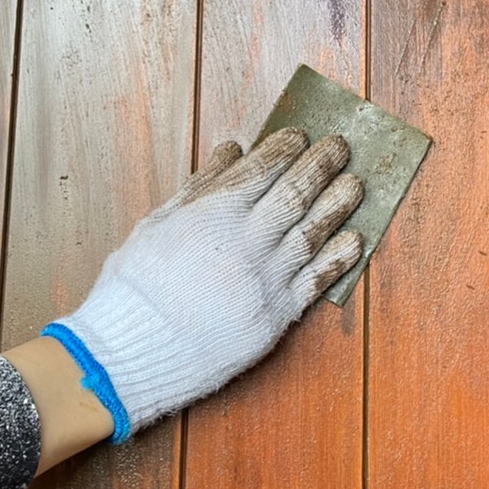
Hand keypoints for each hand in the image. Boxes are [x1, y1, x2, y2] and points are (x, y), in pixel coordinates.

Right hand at [37, 129, 363, 443]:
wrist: (133, 352)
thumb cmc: (136, 287)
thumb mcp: (157, 223)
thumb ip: (200, 185)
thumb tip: (233, 148)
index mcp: (214, 215)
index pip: (262, 169)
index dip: (286, 149)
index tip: (300, 136)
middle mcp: (246, 243)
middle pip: (296, 194)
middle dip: (321, 165)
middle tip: (340, 147)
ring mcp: (265, 279)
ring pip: (313, 232)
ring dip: (338, 205)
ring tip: (356, 185)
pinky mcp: (275, 316)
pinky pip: (316, 280)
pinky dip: (338, 258)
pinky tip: (354, 240)